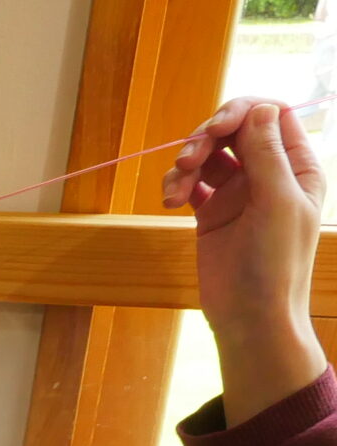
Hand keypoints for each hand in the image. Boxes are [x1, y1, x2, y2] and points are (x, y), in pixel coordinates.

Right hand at [161, 98, 327, 425]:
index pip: (272, 115)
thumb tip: (259, 108)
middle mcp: (268, 174)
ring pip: (208, 156)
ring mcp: (238, 193)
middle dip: (206, 139)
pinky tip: (169, 202)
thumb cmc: (275, 264)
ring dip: (185, 165)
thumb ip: (267, 154)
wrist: (250, 317)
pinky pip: (190, 183)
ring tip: (173, 191)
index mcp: (296, 167)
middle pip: (234, 131)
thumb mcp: (276, 203)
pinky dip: (176, 185)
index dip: (242, 112)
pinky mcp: (210, 213)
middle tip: (187, 160)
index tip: (214, 128)